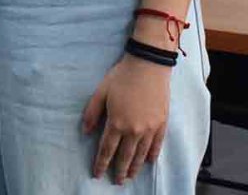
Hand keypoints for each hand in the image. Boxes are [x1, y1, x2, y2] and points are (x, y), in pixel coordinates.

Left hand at [82, 55, 172, 184]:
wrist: (148, 66)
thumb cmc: (122, 77)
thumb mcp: (100, 92)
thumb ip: (92, 113)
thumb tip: (85, 131)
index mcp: (117, 122)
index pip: (107, 149)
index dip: (101, 163)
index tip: (97, 174)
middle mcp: (134, 130)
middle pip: (125, 156)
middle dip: (119, 171)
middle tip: (117, 182)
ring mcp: (150, 128)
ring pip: (141, 154)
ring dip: (135, 167)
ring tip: (130, 177)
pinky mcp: (162, 124)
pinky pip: (157, 145)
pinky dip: (152, 155)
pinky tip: (148, 161)